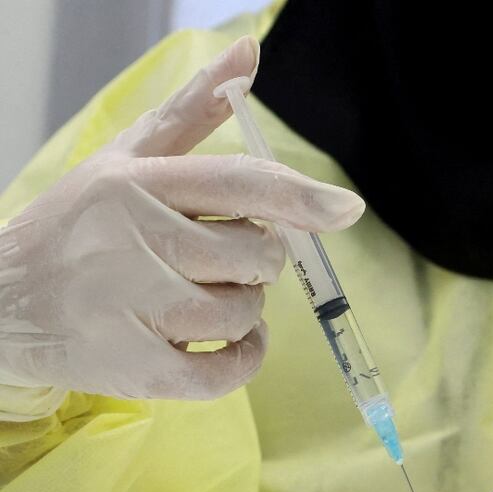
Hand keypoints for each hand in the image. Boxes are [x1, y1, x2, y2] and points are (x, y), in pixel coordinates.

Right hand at [0, 36, 364, 399]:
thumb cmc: (78, 226)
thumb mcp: (125, 158)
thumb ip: (192, 110)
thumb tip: (249, 53)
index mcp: (137, 184)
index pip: (239, 184)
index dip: (301, 198)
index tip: (347, 209)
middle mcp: (134, 241)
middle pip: (256, 255)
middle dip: (258, 260)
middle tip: (220, 259)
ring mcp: (132, 308)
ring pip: (244, 311)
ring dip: (244, 309)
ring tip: (203, 296)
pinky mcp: (134, 368)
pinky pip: (226, 371)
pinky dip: (245, 358)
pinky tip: (233, 342)